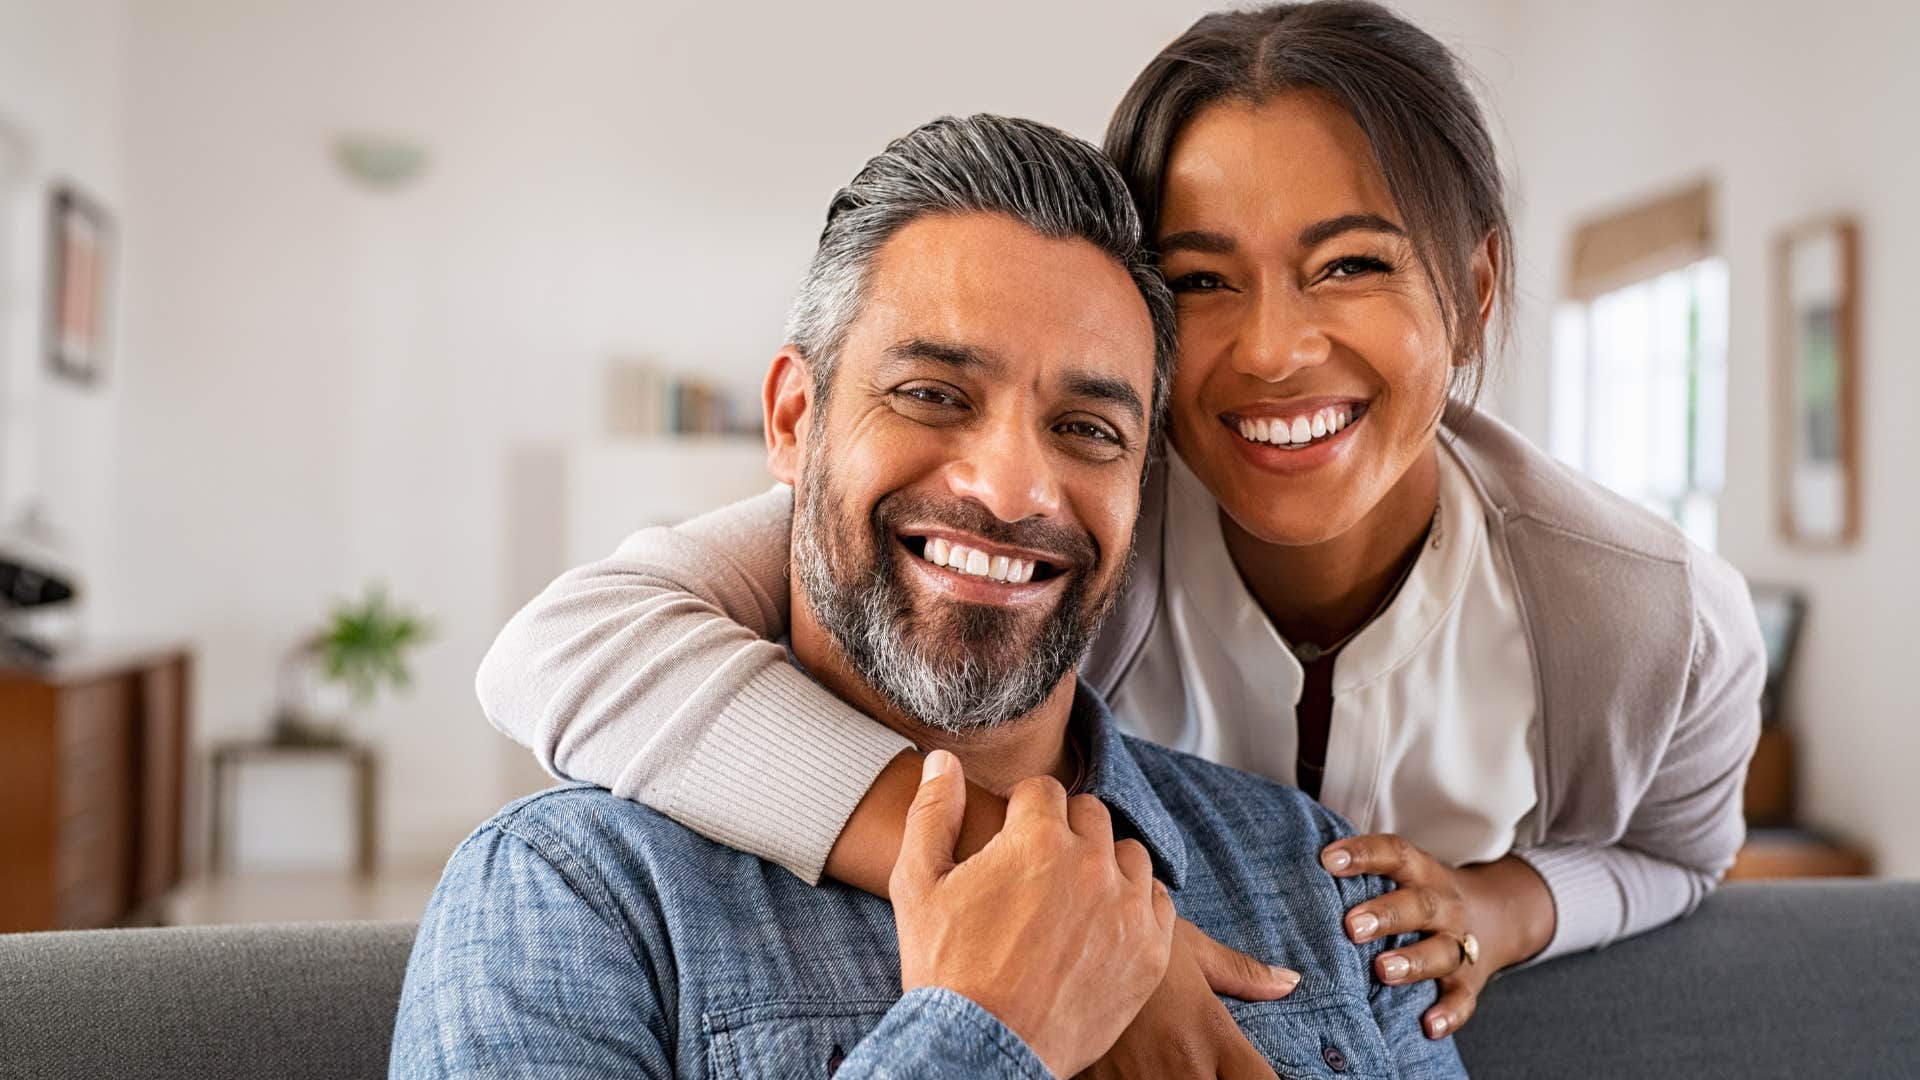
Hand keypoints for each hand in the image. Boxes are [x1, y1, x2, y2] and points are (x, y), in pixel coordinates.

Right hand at [892, 751, 1176, 1077]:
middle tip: (1038, 870)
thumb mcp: (918, 883)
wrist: (982, 1050)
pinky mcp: (1151, 952)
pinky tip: (1103, 924)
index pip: (1043, 790)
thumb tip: (941, 761)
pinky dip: (1135, 905)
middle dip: (1063, 831)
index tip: (1011, 839)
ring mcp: (1127, 909)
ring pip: (1129, 855)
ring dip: (1104, 864)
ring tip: (1071, 896)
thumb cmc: (945, 969)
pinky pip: (1158, 903)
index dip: (1020, 812)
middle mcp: (1091, 864)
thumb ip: (931, 812)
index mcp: (1037, 838)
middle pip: (1090, 815)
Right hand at [1078, 920, 1296, 1079]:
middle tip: (1204, 1061)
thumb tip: (1291, 982)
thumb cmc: (1128, 940)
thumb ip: (1241, 972)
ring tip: (1167, 1064)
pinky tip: (1139, 1070)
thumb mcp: (1187, 948)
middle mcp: (1184, 1067)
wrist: (1057, 942)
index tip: (1260, 1074)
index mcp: (1211, 1034)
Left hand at [1321, 835, 1554, 1038]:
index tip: (1328, 860)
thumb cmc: (1420, 894)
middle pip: (1420, 905)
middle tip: (1351, 926)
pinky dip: (1449, 1013)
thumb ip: (1361, 873)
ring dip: (1413, 961)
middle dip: (1386, 915)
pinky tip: (1429, 1025)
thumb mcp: (1403, 873)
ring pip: (1442, 952)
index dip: (1363, 854)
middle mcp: (1444, 906)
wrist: (1496, 916)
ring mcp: (1460, 944)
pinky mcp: (1469, 982)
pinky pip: (1463, 999)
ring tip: (1382, 970)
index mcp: (1421, 873)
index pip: (1395, 854)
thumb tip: (1293, 867)